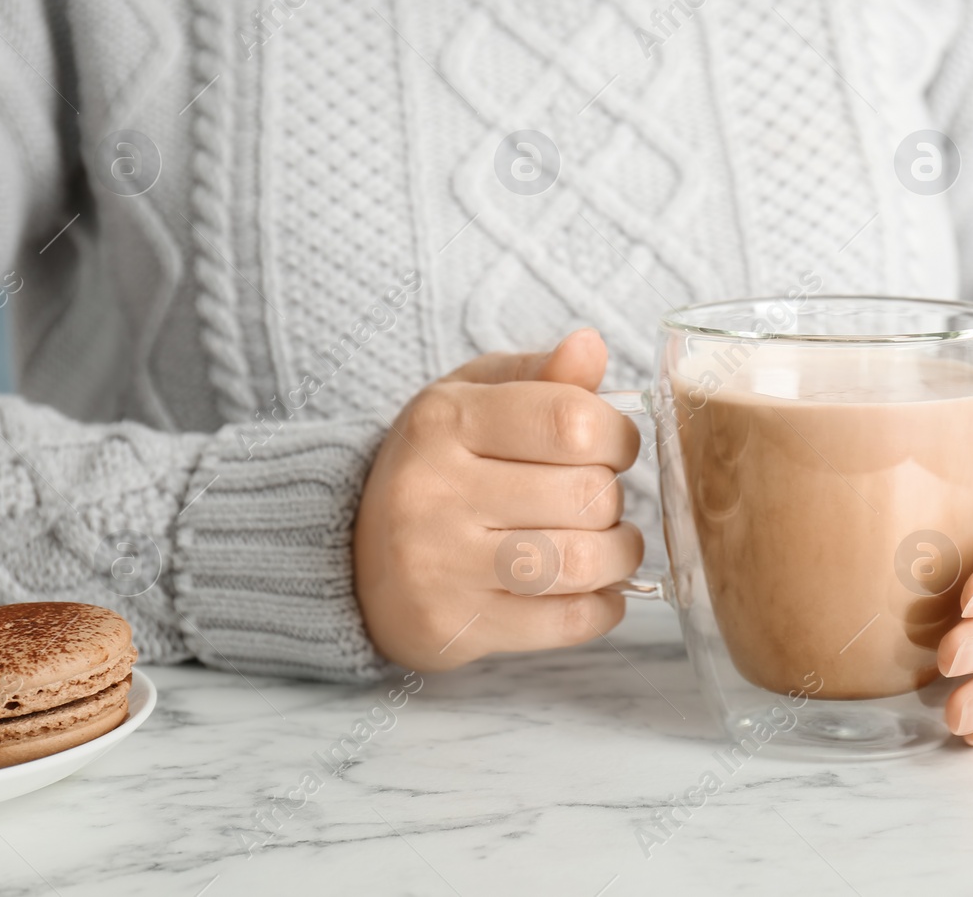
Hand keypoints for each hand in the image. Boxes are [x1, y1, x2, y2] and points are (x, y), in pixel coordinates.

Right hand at [353, 329, 642, 669]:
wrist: (353, 558)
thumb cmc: (436, 468)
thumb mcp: (473, 400)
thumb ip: (540, 375)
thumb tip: (590, 345)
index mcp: (444, 420)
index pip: (572, 422)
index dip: (618, 436)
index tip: (614, 447)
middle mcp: (434, 492)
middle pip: (586, 495)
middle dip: (614, 498)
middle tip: (599, 500)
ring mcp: (440, 567)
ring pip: (581, 562)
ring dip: (619, 555)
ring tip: (612, 545)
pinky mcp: (454, 626)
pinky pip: (567, 622)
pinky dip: (603, 607)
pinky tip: (596, 589)